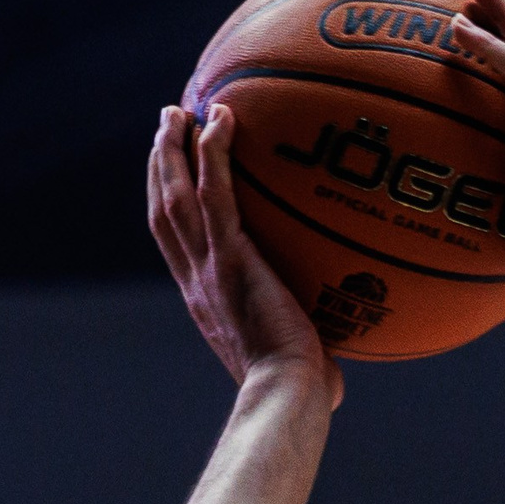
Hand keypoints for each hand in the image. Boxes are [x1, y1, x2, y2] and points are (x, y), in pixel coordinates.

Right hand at [148, 103, 342, 406]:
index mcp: (204, 298)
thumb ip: (310, 349)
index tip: (173, 169)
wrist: (287, 394)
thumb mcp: (300, 361)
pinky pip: (214, 194)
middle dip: (161, 162)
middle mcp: (196, 278)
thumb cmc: (301, 391)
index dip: (168, 200)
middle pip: (164, 208)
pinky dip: (211, 153)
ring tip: (180, 110)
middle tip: (169, 120)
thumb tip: (343, 367)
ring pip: (176, 195)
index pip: (175, 241)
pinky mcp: (230, 257)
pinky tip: (221, 118)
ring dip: (174, 148)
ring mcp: (208, 266)